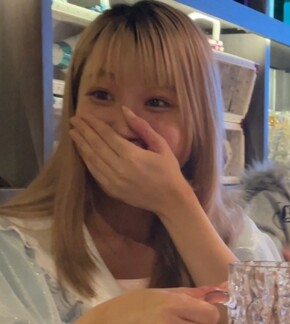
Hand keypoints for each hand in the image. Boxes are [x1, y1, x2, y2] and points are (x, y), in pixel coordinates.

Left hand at [69, 108, 190, 213]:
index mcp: (131, 155)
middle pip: (96, 146)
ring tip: (73, 134)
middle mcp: (119, 167)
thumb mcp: (161, 146)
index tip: (84, 115)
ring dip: (81, 145)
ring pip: (92, 160)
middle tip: (73, 120)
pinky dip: (87, 161)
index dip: (94, 124)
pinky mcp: (112, 191)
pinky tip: (82, 153)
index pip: (107, 135)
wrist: (170, 200)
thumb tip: (125, 111)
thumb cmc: (169, 171)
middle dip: (84, 131)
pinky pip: (95, 173)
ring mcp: (114, 181)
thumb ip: (143, 127)